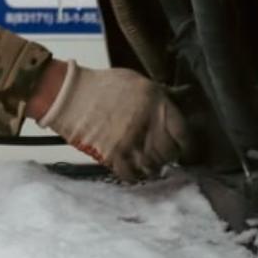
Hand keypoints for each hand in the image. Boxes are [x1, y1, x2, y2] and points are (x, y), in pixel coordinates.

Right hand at [36, 63, 191, 180]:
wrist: (69, 95)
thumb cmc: (103, 86)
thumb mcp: (138, 82)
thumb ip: (161, 94)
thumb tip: (185, 96)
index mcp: (155, 103)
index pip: (184, 133)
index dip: (187, 145)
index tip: (185, 150)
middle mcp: (147, 123)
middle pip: (169, 153)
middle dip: (167, 155)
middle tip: (161, 153)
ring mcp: (131, 142)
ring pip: (153, 167)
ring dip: (152, 166)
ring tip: (145, 160)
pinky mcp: (114, 156)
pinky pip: (133, 175)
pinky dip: (135, 175)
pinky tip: (133, 169)